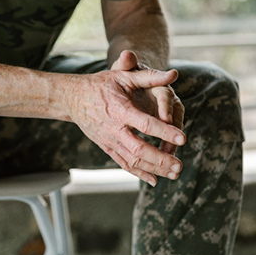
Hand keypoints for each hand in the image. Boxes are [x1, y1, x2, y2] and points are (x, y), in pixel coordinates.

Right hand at [65, 63, 185, 185]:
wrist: (73, 98)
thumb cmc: (101, 84)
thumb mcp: (123, 76)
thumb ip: (149, 76)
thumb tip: (174, 74)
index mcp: (120, 110)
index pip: (145, 124)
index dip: (164, 131)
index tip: (183, 138)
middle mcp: (114, 129)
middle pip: (139, 149)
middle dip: (161, 159)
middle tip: (180, 165)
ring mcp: (109, 141)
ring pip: (133, 160)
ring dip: (154, 169)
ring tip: (174, 173)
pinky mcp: (107, 147)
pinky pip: (123, 164)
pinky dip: (139, 173)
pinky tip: (154, 180)